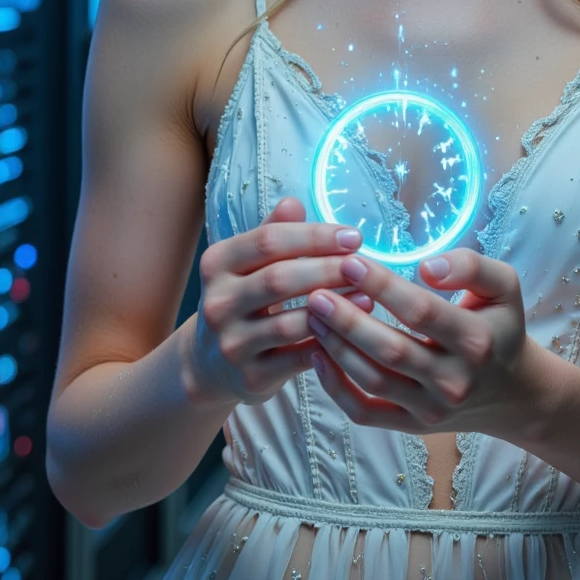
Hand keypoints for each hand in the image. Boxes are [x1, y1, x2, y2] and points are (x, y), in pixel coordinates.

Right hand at [184, 197, 373, 407]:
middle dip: (329, 269)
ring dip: (335, 308)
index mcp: (217, 264)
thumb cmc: (243, 300)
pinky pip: (299, 358)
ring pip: (291, 322)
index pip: (269, 240)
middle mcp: (217, 303)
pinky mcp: (251, 377)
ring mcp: (232, 343)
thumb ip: (271, 233)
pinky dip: (328, 343)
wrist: (211, 364)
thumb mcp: (247, 264)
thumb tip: (295, 202)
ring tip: (368, 297)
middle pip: (280, 279)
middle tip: (363, 265)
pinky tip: (352, 331)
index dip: (315, 236)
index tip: (353, 236)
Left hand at [304, 249, 533, 434]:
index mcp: (475, 340)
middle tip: (316, 292)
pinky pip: (365, 412)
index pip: (420, 312)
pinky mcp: (412, 426)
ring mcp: (431, 408)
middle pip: (390, 350)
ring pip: (373, 380)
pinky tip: (317, 357)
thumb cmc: (500, 326)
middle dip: (347, 320)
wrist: (513, 390)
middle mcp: (454, 380)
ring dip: (337, 347)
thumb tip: (427, 267)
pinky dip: (336, 388)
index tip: (350, 262)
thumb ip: (471, 265)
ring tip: (312, 314)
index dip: (382, 286)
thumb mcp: (504, 285)